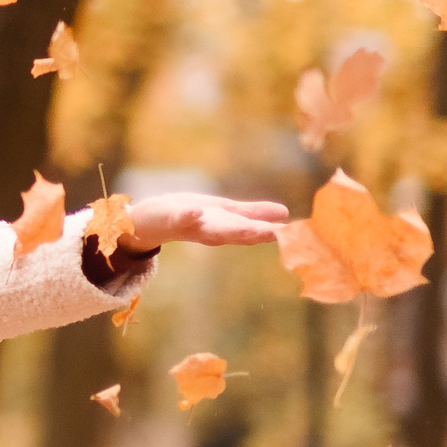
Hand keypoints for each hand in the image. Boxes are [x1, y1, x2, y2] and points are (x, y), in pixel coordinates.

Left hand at [114, 193, 288, 254]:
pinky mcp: (170, 216)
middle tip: (279, 234)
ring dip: (231, 230)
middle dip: (256, 234)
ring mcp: (190, 225)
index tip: (298, 235)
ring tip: (252, 229)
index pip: (252, 231)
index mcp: (225, 227)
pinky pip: (179, 217)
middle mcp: (211, 230)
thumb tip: (285, 214)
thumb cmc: (189, 215)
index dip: (273, 233)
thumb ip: (252, 214)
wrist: (147, 221)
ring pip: (213, 230)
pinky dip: (188, 215)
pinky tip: (197, 211)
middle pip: (235, 233)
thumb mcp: (224, 213)